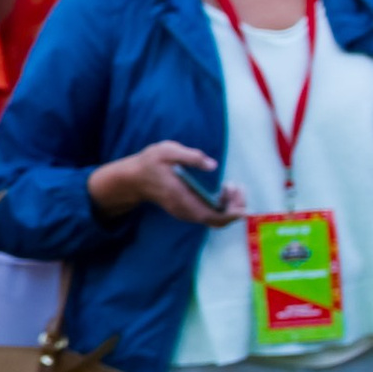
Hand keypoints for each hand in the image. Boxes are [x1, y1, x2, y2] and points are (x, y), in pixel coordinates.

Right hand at [90, 142, 239, 226]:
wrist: (133, 179)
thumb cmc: (150, 163)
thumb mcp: (168, 151)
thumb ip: (191, 157)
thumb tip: (213, 165)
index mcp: (183, 199)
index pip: (213, 216)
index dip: (232, 212)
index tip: (239, 195)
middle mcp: (186, 211)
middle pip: (218, 220)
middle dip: (234, 206)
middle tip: (235, 185)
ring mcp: (187, 213)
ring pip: (216, 218)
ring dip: (229, 205)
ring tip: (230, 185)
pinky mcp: (188, 210)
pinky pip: (210, 214)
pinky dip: (222, 204)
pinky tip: (222, 189)